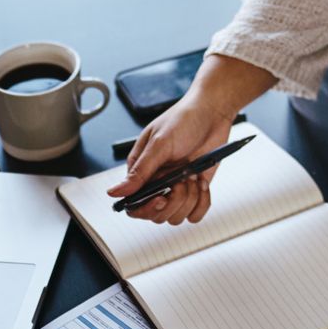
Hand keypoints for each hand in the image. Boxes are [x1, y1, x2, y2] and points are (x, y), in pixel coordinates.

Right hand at [106, 94, 232, 225]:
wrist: (212, 112)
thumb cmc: (183, 120)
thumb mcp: (159, 143)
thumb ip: (139, 171)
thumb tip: (114, 192)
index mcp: (141, 170)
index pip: (134, 205)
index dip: (145, 209)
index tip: (160, 198)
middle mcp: (158, 182)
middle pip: (157, 215)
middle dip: (172, 202)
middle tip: (181, 181)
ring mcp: (177, 187)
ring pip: (177, 216)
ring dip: (189, 199)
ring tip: (193, 176)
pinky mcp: (196, 190)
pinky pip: (196, 213)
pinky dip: (202, 202)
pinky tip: (202, 183)